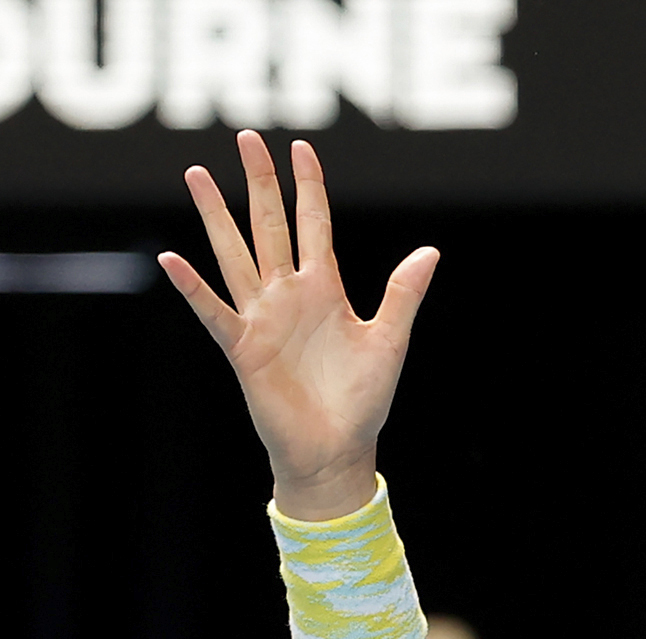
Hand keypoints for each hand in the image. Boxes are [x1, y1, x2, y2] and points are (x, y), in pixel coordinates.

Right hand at [158, 132, 434, 520]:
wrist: (337, 448)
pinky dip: (192, 287)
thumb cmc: (363, 398)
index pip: (314, 225)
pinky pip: (214, 311)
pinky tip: (171, 259)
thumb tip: (430, 251)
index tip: (301, 148)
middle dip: (259, 183)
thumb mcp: (390, 340)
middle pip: (269, 226)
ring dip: (215, 217)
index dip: (308, 187)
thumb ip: (403, 294)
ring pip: (235, 255)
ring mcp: (261, 317)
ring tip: (196, 175)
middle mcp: (288, 295)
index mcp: (325, 289)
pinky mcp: (243, 347)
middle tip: (246, 138)